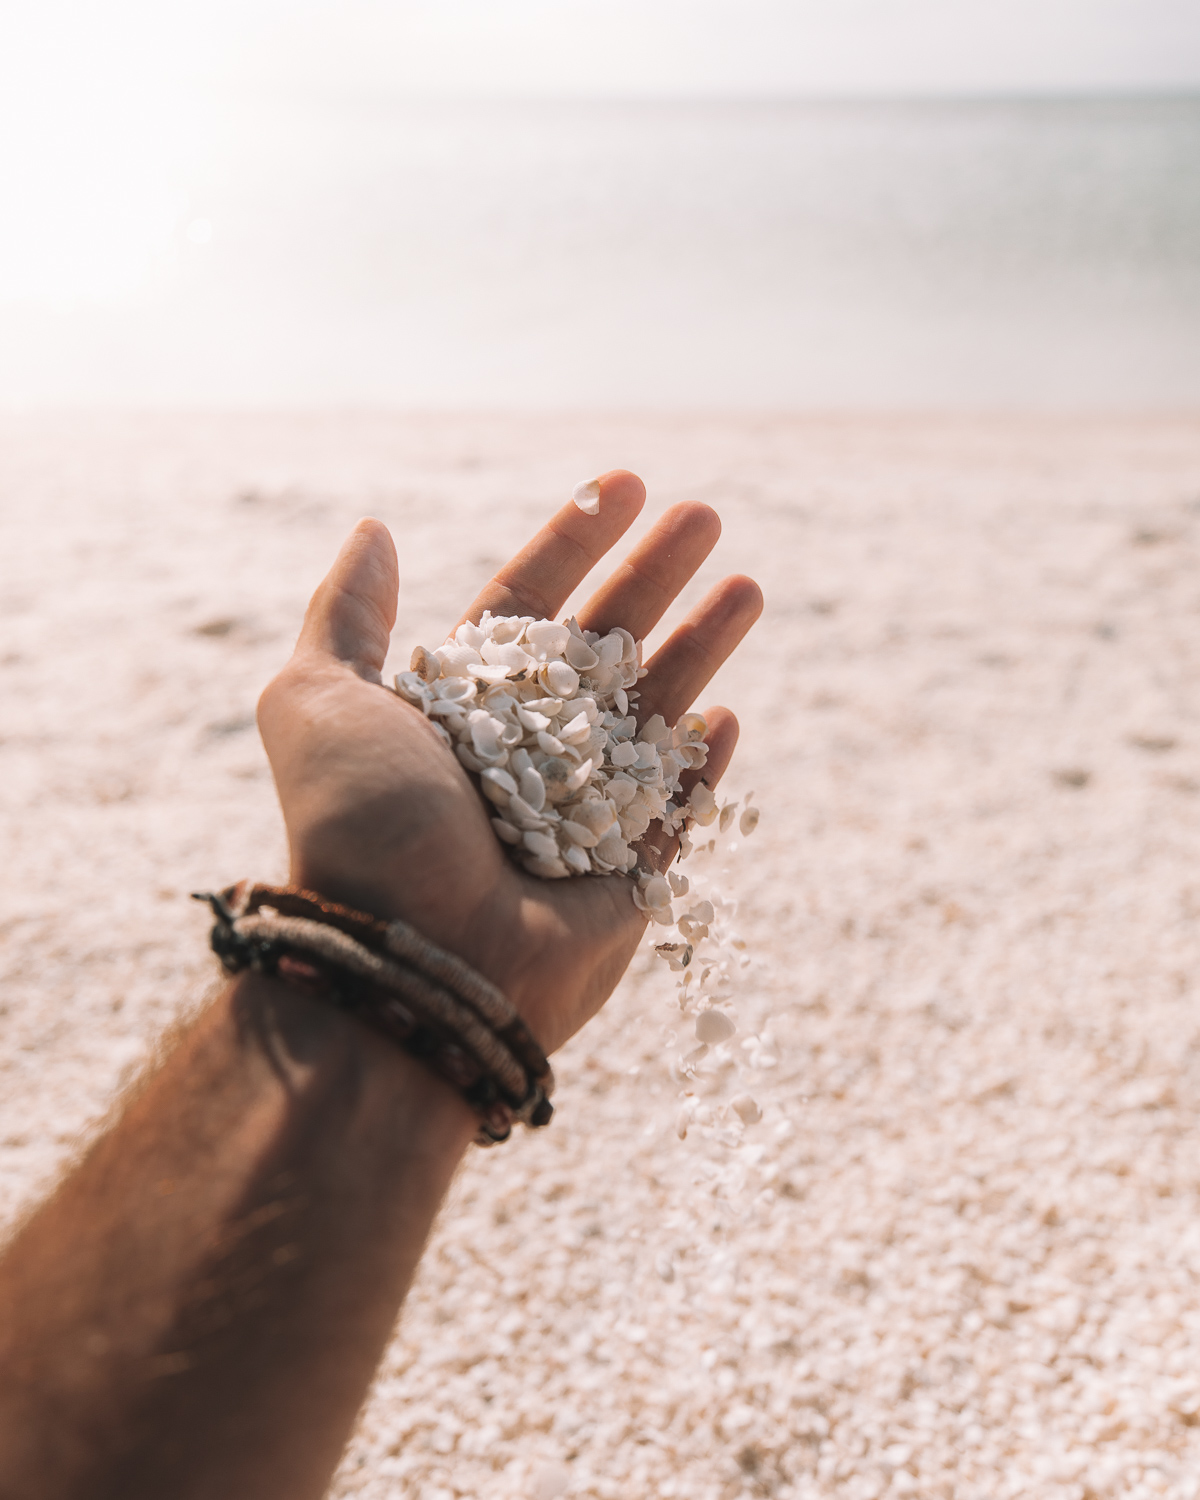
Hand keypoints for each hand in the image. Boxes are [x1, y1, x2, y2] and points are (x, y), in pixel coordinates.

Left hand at [256, 472, 761, 1052]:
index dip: (574, 542)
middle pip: (603, 645)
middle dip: (653, 576)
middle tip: (704, 515)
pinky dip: (701, 767)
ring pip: (652, 715)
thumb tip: (373, 528)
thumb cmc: (362, 828)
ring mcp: (579, 817)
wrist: (410, 963)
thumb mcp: (316, 701)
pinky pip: (675, 813)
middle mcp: (520, 756)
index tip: (623, 484)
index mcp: (457, 710)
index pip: (525, 606)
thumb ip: (346, 615)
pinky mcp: (626, 882)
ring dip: (701, 646)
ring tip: (745, 583)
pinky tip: (726, 714)